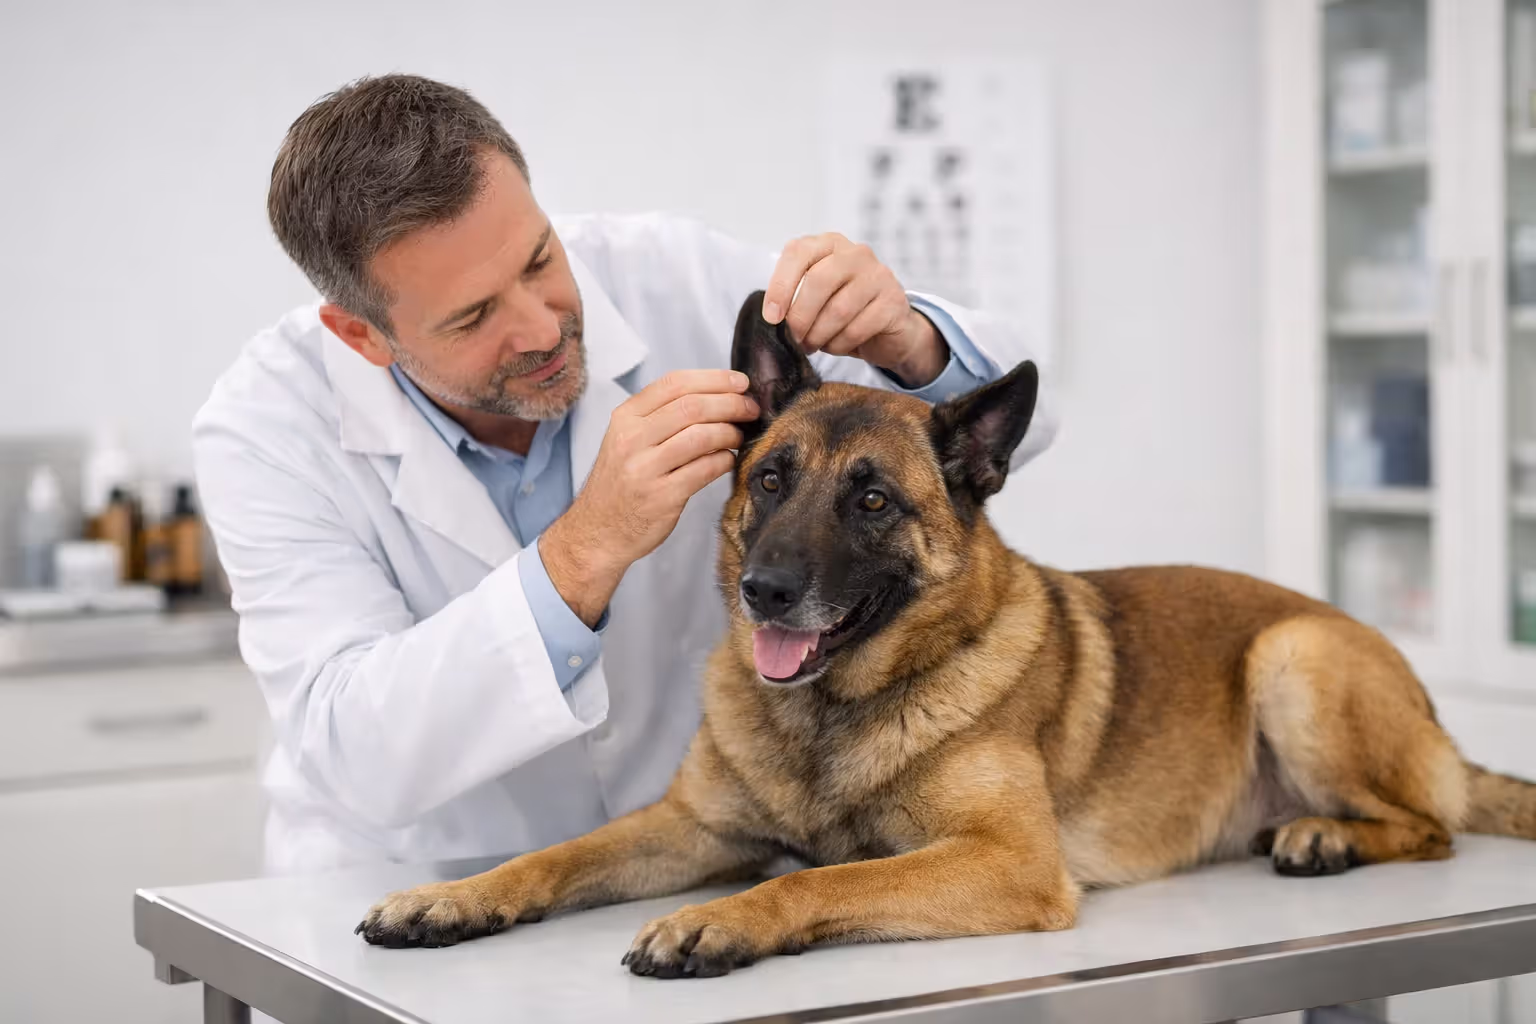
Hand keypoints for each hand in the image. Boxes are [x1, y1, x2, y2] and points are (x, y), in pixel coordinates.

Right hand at [540, 370, 758, 625]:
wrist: (597, 532)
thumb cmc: (621, 483)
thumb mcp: (627, 440)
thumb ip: (661, 417)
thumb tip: (716, 396)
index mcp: (625, 418)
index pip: (675, 384)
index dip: (714, 379)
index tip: (740, 383)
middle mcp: (631, 439)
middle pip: (692, 407)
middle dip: (730, 403)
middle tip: (751, 409)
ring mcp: (645, 469)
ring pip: (701, 436)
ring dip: (730, 432)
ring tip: (740, 436)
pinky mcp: (661, 497)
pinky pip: (704, 470)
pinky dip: (724, 461)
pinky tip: (728, 460)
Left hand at [763, 232, 947, 387]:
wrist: (889, 330)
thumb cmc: (845, 310)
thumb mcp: (816, 296)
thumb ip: (794, 296)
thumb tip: (772, 317)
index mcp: (829, 244)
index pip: (798, 252)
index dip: (780, 285)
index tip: (771, 317)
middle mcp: (856, 253)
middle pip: (818, 280)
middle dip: (800, 316)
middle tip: (793, 339)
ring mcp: (878, 275)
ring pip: (838, 309)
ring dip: (819, 335)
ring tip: (812, 345)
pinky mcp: (893, 302)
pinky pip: (857, 328)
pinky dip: (839, 344)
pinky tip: (835, 346)